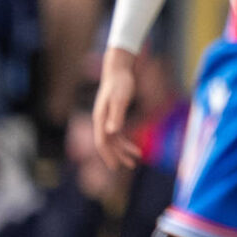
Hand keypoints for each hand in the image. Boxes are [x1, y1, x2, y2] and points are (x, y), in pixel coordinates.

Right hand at [94, 49, 141, 170]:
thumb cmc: (120, 83)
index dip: (108, 155)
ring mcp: (106, 119)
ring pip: (113, 140)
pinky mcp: (114, 115)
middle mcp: (101, 120)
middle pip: (108, 144)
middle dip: (118, 156)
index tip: (115, 167)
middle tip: (131, 165)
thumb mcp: (120, 99)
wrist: (118, 70)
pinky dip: (125, 141)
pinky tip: (134, 147)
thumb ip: (116, 115)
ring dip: (123, 150)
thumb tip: (112, 132)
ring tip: (136, 158)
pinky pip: (117, 133)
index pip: (102, 142)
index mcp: (100, 118)